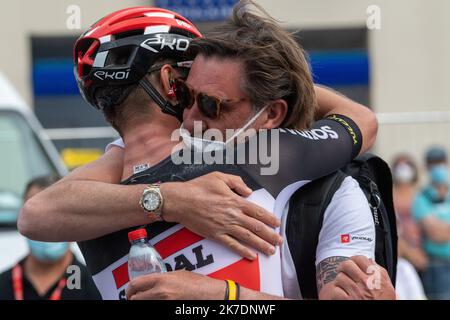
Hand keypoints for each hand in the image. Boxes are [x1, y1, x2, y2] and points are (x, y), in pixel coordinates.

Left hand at [126, 270, 224, 299]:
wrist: (210, 295)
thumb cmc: (197, 283)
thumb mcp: (178, 274)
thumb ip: (162, 278)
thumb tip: (150, 282)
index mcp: (161, 280)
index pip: (135, 285)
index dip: (129, 290)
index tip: (130, 292)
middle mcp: (160, 293)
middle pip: (135, 299)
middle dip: (133, 299)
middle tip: (136, 298)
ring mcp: (164, 304)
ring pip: (143, 305)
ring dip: (143, 303)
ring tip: (146, 300)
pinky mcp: (169, 310)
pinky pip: (155, 308)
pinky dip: (153, 305)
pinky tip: (157, 302)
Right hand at [160, 172, 282, 259]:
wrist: (180, 201)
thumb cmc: (198, 187)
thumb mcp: (219, 177)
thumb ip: (236, 182)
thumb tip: (249, 191)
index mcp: (235, 201)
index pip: (257, 211)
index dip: (270, 218)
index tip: (278, 224)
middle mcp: (232, 215)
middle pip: (256, 227)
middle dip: (270, 235)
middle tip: (279, 242)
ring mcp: (224, 226)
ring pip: (247, 237)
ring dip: (261, 245)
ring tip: (271, 251)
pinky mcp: (215, 235)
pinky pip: (232, 245)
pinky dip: (242, 251)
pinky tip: (251, 256)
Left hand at [331, 256, 395, 299]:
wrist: (383, 316)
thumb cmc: (383, 301)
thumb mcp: (387, 286)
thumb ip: (379, 272)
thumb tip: (369, 260)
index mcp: (377, 277)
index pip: (360, 258)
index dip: (353, 259)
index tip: (352, 263)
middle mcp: (367, 282)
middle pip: (347, 264)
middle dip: (343, 268)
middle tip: (343, 271)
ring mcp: (357, 291)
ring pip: (339, 277)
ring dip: (340, 282)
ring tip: (344, 286)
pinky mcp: (348, 300)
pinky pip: (335, 290)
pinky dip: (336, 292)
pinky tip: (342, 294)